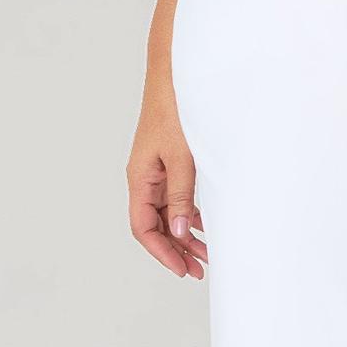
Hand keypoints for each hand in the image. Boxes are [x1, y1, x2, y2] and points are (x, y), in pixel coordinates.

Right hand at [128, 98, 206, 277]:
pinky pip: (176, 198)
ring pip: (167, 214)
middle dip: (176, 249)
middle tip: (200, 270)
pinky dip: (190, 215)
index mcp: (140, 178)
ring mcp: (157, 171)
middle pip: (155, 225)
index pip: (144, 228)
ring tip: (207, 255)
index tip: (182, 269)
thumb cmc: (175, 111)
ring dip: (185, 235)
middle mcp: (144, 178)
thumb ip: (181, 195)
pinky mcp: (170, 163)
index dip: (162, 252)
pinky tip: (205, 226)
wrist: (176, 76)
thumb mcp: (182, 157)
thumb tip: (181, 232)